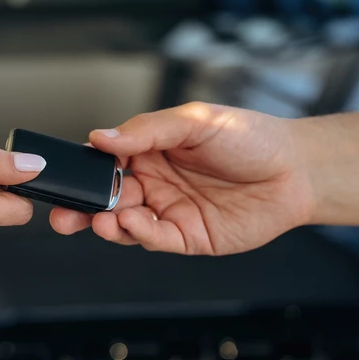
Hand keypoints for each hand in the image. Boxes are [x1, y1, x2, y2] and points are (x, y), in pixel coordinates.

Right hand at [50, 102, 313, 254]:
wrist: (298, 170)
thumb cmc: (252, 137)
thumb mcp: (196, 121)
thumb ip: (147, 130)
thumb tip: (100, 137)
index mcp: (150, 151)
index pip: (105, 162)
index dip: (82, 171)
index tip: (62, 176)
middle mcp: (155, 183)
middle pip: (106, 198)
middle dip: (80, 208)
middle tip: (61, 214)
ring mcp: (169, 212)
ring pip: (124, 223)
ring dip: (106, 223)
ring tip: (101, 218)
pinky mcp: (187, 237)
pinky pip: (154, 239)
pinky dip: (137, 233)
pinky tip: (131, 223)